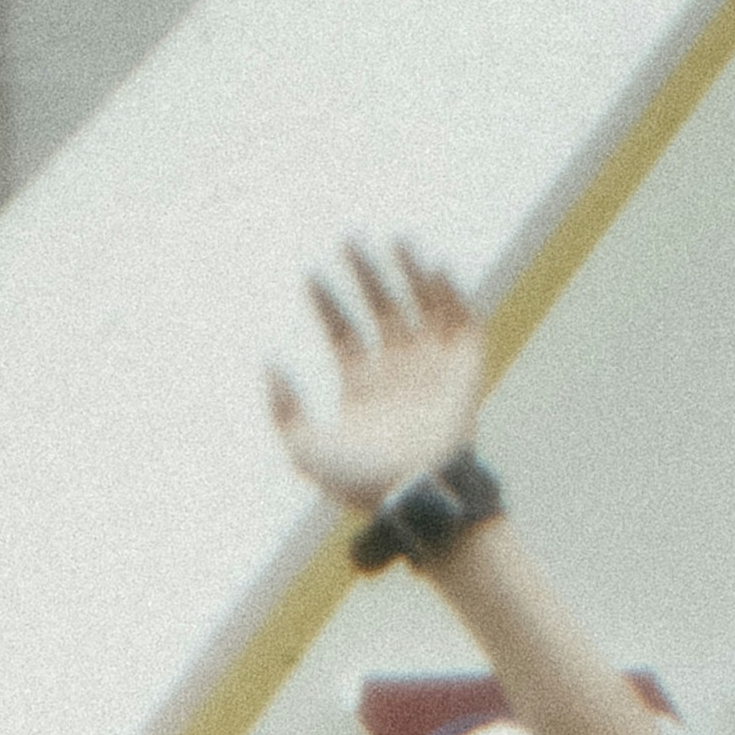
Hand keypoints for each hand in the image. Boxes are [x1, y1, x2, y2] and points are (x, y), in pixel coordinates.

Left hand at [268, 235, 483, 520]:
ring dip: (409, 273)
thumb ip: (281, 409)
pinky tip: (436, 266)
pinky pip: (462, 322)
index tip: (310, 274)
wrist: (417, 495)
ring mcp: (431, 367)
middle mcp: (395, 370)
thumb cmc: (359, 480)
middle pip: (379, 308)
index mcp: (360, 386)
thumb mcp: (303, 447)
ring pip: (420, 306)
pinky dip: (452, 294)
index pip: (341, 331)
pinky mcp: (465, 369)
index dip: (326, 302)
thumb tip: (269, 363)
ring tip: (395, 240)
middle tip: (347, 239)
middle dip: (364, 274)